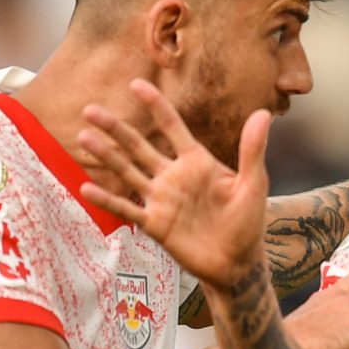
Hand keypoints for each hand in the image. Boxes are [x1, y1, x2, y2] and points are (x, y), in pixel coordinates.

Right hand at [76, 79, 268, 288]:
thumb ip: (252, 150)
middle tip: (90, 109)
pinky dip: (107, 199)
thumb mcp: (253, 184)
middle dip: (115, 128)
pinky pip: (127, 208)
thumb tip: (264, 114)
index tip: (135, 84)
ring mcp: (161, 199)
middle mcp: (173, 176)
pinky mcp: (155, 224)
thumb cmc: (248, 222)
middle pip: (139, 146)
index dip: (155, 105)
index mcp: (196, 161)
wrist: (238, 264)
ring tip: (84, 137)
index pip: (171, 126)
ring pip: (128, 172)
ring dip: (106, 156)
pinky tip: (85, 188)